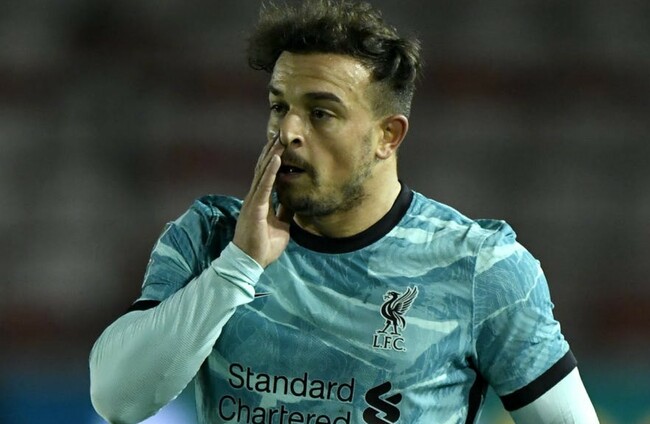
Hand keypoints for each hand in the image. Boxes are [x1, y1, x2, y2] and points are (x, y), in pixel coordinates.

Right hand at [233, 133, 293, 267]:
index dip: (272, 160)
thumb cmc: (263, 247)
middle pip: (263, 169)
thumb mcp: (281, 226)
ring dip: (271, 155)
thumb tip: (293, 202)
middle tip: (279, 134)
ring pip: (263, 172)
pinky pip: (264, 186)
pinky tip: (276, 158)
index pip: (267, 176)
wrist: (250, 262)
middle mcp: (255, 197)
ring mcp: (253, 201)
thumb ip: (284, 212)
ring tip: (278, 140)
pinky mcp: (255, 207)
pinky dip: (271, 171)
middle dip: (271, 151)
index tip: (279, 145)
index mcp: (260, 201)